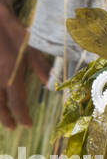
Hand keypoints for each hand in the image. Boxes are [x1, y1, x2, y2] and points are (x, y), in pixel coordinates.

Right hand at [0, 1, 49, 128]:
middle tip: (12, 127)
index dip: (22, 115)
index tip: (26, 124)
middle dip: (5, 117)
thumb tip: (50, 84)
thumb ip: (41, 66)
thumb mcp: (32, 47)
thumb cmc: (15, 32)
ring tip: (2, 118)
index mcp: (11, 73)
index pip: (17, 101)